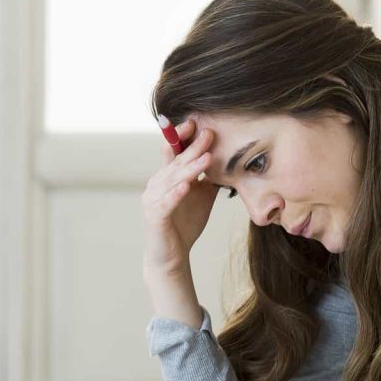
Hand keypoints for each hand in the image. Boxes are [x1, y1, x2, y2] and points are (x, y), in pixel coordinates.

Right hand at [142, 118, 219, 276]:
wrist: (171, 257)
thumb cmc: (184, 225)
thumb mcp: (201, 196)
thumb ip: (208, 177)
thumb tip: (227, 158)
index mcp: (166, 177)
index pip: (173, 151)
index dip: (182, 137)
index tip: (198, 123)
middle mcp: (156, 185)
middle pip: (175, 162)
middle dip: (192, 147)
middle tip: (208, 133)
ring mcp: (152, 200)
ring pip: (172, 180)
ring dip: (189, 168)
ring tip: (206, 158)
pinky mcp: (154, 218)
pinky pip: (165, 203)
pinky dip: (175, 194)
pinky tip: (186, 186)